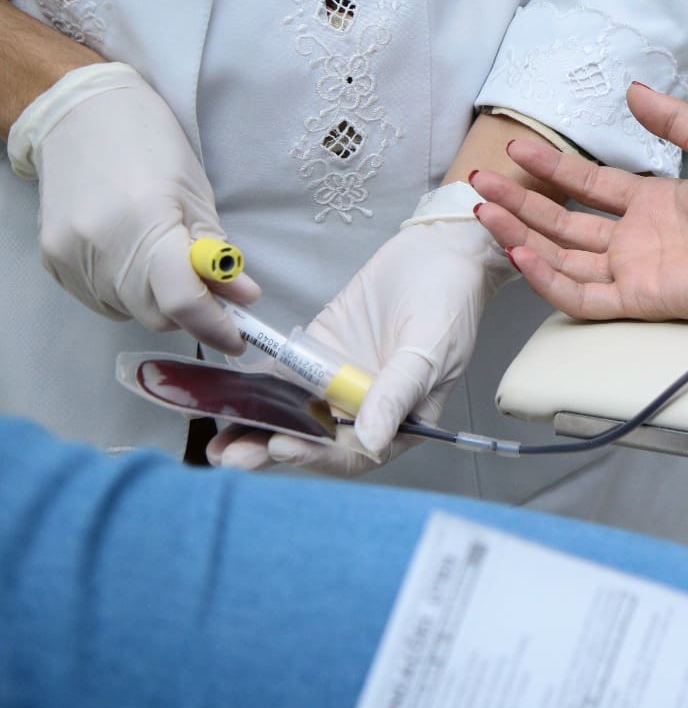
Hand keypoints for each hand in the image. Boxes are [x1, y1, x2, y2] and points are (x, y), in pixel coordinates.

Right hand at [19, 63, 259, 352]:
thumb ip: (218, 254)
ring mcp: (70, 256)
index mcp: (144, 223)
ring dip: (157, 301)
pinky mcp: (52, 260)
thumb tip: (243, 300)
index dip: (215, 327)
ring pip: (128, 311)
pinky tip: (135, 260)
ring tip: (166, 261)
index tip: (239, 338)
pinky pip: (100, 300)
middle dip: (189, 313)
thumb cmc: (151, 146)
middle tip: (212, 294)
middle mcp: (100, 247)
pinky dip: (127, 292)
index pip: (182, 302)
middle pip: (155, 314)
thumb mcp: (197, 195)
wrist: (81, 115)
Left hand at [210, 190, 514, 474]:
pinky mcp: (318, 353)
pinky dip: (255, 389)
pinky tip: (225, 399)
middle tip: (233, 456)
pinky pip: (283, 377)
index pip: (354, 452)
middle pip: (315, 440)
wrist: (439, 251)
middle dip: (272, 449)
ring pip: (293, 414)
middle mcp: (366, 408)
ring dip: (257, 429)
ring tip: (218, 443)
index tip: (282, 446)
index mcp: (401, 420)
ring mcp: (338, 382)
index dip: (317, 455)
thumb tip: (371, 441)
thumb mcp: (428, 352)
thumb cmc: (450, 303)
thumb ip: (396, 394)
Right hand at [471, 83, 687, 323]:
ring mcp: (636, 269)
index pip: (589, 187)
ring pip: (562, 256)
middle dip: (521, 202)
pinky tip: (520, 251)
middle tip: (482, 181)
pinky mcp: (639, 297)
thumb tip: (632, 91)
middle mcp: (638, 238)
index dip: (552, 168)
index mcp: (656, 204)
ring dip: (522, 234)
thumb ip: (673, 120)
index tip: (517, 148)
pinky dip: (546, 277)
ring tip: (486, 210)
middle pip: (564, 222)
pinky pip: (580, 294)